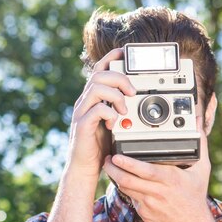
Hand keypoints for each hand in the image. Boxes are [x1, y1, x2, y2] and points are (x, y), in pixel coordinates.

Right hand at [66, 48, 135, 179]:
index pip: (100, 69)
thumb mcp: (115, 122)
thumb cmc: (101, 146)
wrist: (84, 167)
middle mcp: (85, 101)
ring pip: (96, 88)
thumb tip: (138, 97)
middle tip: (132, 92)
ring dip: (115, 95)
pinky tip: (114, 123)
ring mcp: (82, 112)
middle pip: (99, 75)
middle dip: (119, 78)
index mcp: (93, 98)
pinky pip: (95, 110)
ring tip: (124, 110)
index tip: (125, 53)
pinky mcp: (82, 125)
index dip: (111, 57)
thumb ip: (122, 108)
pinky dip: (109, 113)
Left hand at [102, 118, 211, 221]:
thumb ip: (199, 144)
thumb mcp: (202, 169)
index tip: (117, 156)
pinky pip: (131, 198)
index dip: (129, 164)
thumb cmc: (196, 195)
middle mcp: (158, 192)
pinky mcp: (144, 212)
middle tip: (107, 159)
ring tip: (110, 166)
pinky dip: (126, 188)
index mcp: (170, 179)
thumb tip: (198, 122)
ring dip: (115, 177)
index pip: (146, 171)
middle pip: (128, 180)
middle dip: (113, 169)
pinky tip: (123, 180)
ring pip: (126, 189)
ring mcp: (149, 204)